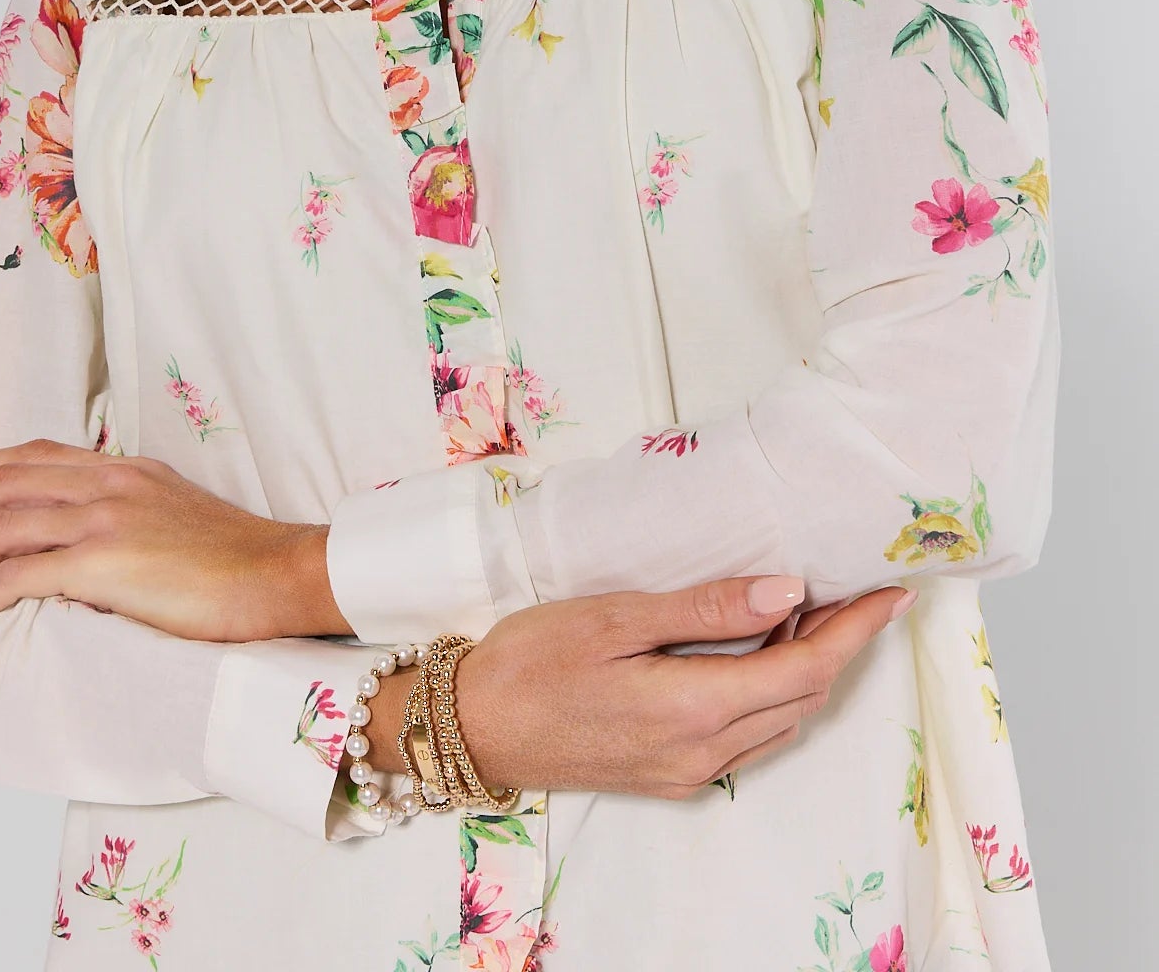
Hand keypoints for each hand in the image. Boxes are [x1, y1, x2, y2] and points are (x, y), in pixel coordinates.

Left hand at [0, 438, 318, 641]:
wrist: (277, 573)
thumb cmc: (236, 559)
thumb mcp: (176, 511)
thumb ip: (128, 512)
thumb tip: (83, 545)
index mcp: (126, 468)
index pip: (37, 455)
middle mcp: (109, 482)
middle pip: (8, 483)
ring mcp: (105, 519)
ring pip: (6, 525)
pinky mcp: (103, 563)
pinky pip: (22, 575)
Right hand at [369, 577, 913, 796]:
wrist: (474, 726)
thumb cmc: (532, 660)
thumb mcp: (615, 616)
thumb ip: (704, 608)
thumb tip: (784, 589)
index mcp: (691, 708)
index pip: (804, 669)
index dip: (855, 632)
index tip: (890, 594)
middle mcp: (701, 751)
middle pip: (802, 698)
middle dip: (840, 645)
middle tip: (856, 589)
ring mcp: (687, 770)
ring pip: (780, 722)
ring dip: (809, 671)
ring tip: (818, 612)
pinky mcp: (671, 775)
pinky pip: (748, 737)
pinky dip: (773, 694)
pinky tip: (761, 655)